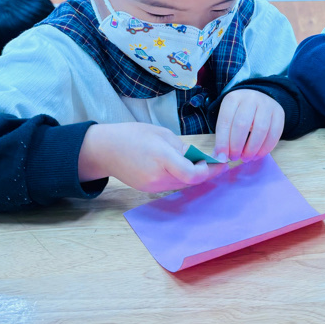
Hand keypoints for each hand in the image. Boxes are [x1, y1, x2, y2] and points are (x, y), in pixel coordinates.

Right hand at [78, 123, 224, 192]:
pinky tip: (186, 168)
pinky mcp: (149, 189)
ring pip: (183, 184)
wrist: (104, 150)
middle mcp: (158, 176)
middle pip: (191, 181)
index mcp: (161, 157)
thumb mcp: (161, 133)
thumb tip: (198, 158)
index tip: (220, 161)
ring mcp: (153, 186)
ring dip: (195, 175)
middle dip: (207, 172)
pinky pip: (172, 185)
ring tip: (203, 163)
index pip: (192, 174)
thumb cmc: (132, 135)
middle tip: (218, 161)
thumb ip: (181, 148)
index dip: (210, 170)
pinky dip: (182, 177)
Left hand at [214, 89, 284, 161]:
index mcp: (233, 98)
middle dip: (237, 146)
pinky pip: (274, 133)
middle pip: (242, 125)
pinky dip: (266, 148)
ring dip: (252, 149)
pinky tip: (258, 155)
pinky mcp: (279, 112)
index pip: (225, 121)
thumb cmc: (239, 113)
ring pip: (260, 130)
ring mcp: (267, 104)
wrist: (258, 99)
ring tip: (246, 158)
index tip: (222, 157)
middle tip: (234, 158)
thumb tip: (220, 158)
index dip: (222, 142)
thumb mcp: (228, 118)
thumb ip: (223, 137)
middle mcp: (250, 98)